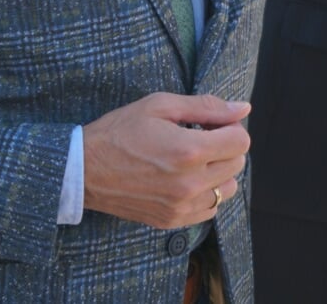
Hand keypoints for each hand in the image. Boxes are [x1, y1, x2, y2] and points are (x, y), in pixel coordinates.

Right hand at [82, 93, 250, 228]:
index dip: (230, 127)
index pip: (241, 141)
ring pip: (227, 189)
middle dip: (225, 147)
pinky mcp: (172, 220)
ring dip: (218, 172)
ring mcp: (181, 206)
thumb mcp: (160, 106)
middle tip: (200, 138)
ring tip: (193, 161)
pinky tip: (185, 180)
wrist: (82, 170)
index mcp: (190, 151)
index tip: (212, 124)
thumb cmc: (119, 132)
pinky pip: (209, 209)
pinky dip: (205, 194)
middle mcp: (190, 183)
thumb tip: (243, 108)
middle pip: (237, 164)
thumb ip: (206, 107)